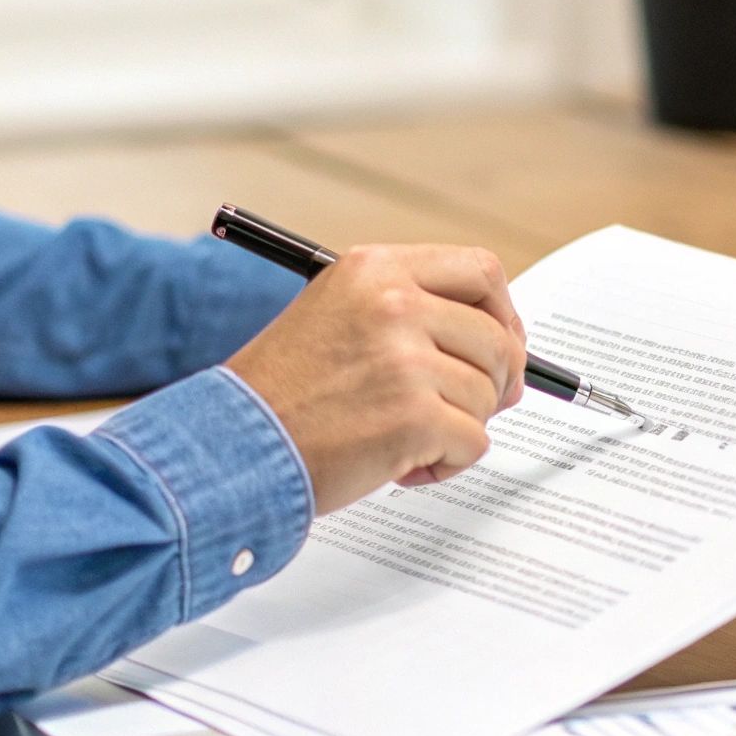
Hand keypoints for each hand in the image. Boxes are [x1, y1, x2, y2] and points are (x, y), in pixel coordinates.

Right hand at [227, 245, 526, 511]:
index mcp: (376, 269)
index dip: (504, 314)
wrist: (229, 446)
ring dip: (458, 428)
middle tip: (464, 410)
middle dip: (492, 383)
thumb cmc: (287, 392)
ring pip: (488, 396)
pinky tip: (402, 466)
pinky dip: (447, 464)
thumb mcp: (342, 315)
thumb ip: (415, 312)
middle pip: (498, 339)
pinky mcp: (413, 417)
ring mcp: (405, 360)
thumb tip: (505, 346)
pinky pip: (473, 443)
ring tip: (404, 438)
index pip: (482, 272)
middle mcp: (394, 304)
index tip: (501, 345)